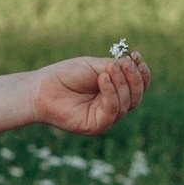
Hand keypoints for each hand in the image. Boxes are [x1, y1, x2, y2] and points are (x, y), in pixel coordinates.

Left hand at [29, 49, 149, 136]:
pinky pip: (112, 111)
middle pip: (136, 96)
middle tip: (126, 63)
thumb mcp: (95, 66)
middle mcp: (111, 106)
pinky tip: (103, 79)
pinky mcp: (96, 126)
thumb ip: (115, 67)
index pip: (136, 87)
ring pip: (126, 104)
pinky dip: (110, 94)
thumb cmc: (66, 75)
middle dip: (134, 79)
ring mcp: (104, 117)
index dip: (142, 75)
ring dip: (121, 83)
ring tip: (110, 69)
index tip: (138, 58)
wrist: (42, 88)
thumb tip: (135, 63)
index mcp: (113, 91)